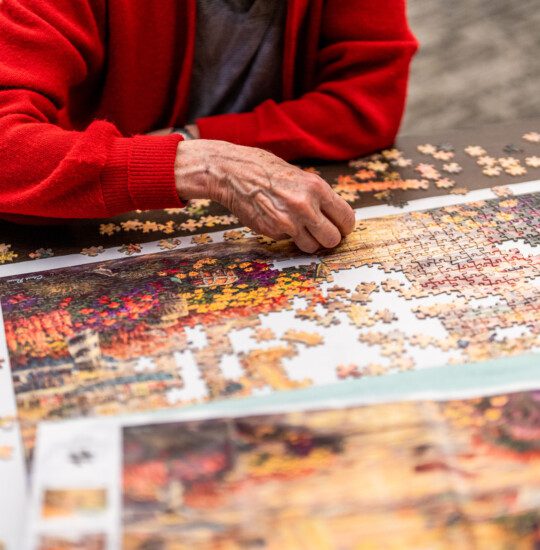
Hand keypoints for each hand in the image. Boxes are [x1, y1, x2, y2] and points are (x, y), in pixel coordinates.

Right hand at [175, 140, 354, 252]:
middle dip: (328, 239)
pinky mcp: (273, 231)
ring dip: (308, 241)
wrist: (234, 172)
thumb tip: (336, 218)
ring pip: (312, 247)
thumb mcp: (301, 178)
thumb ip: (319, 198)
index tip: (339, 228)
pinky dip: (286, 235)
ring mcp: (289, 222)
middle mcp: (305, 206)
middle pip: (333, 239)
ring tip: (298, 227)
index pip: (346, 218)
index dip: (344, 227)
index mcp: (317, 188)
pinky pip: (290, 242)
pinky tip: (277, 219)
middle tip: (321, 233)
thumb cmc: (267, 172)